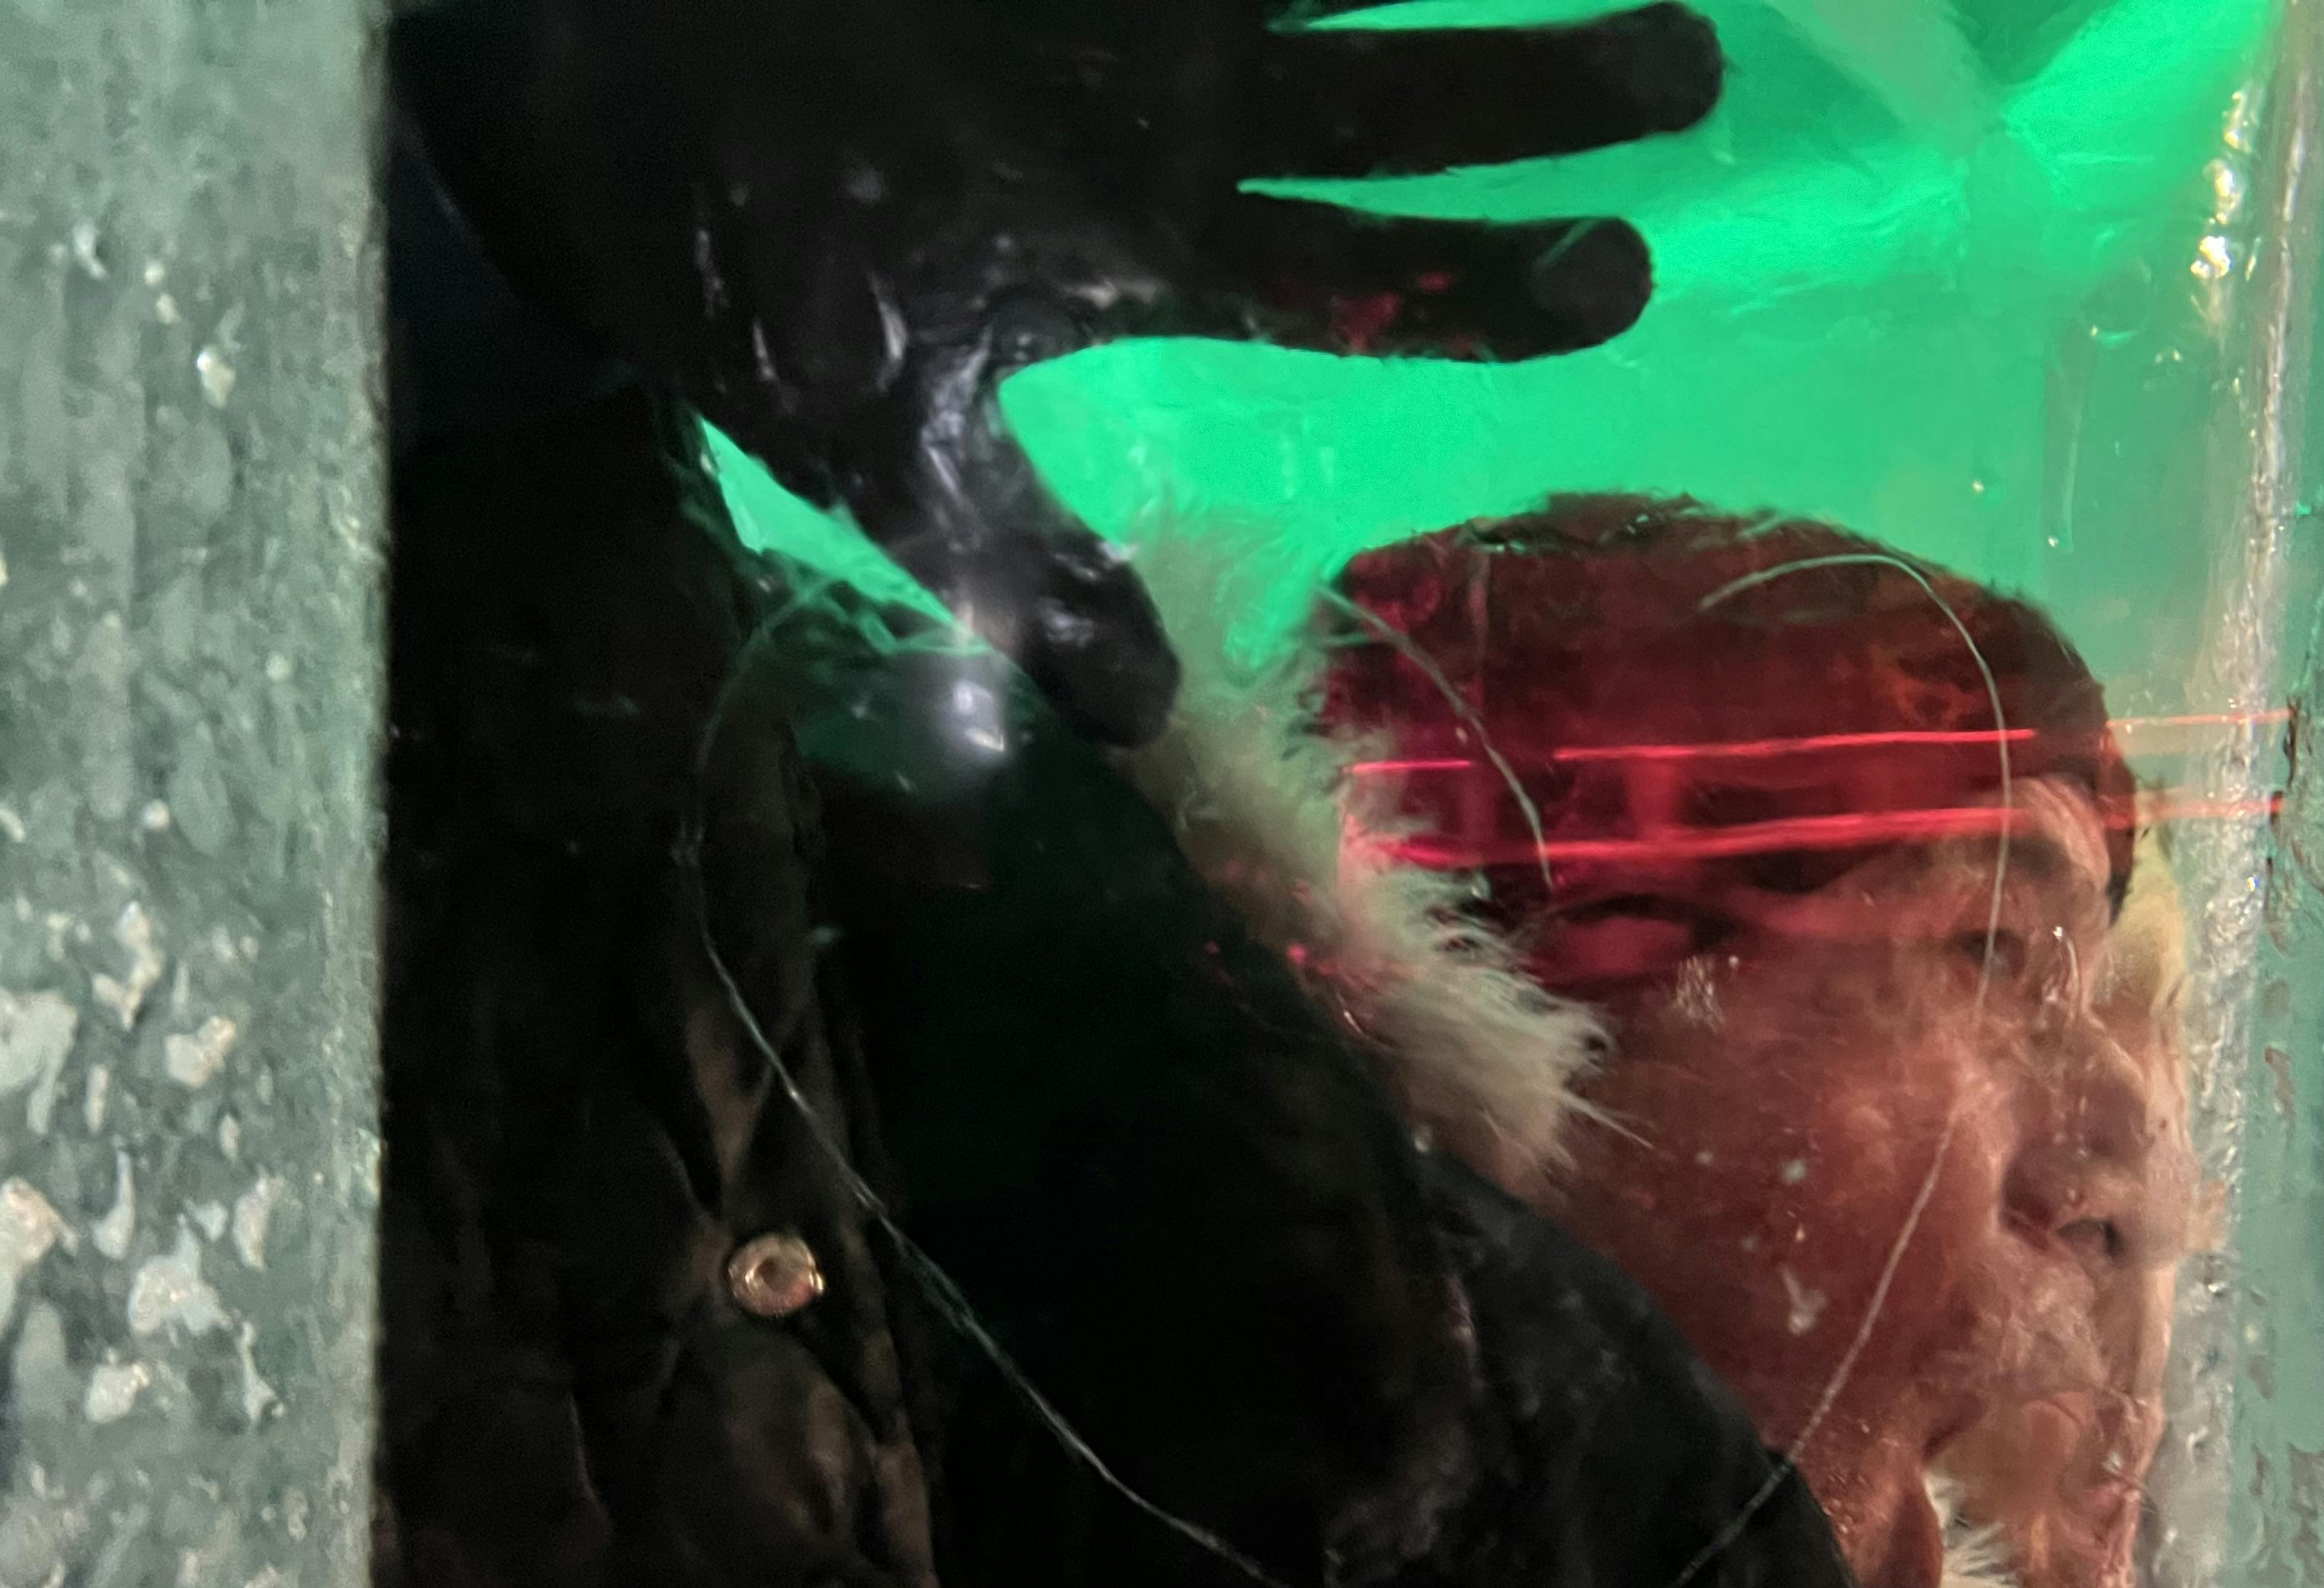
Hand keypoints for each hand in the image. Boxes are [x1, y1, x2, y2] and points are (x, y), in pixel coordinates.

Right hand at [394, 0, 1722, 744]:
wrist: (589, 118)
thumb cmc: (749, 283)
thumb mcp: (888, 458)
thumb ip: (1025, 574)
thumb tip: (1140, 724)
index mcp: (1156, 258)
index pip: (1365, 287)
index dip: (1498, 286)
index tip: (1621, 273)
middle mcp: (1177, 125)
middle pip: (1399, 115)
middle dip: (1541, 92)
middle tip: (1680, 69)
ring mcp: (1130, 2)